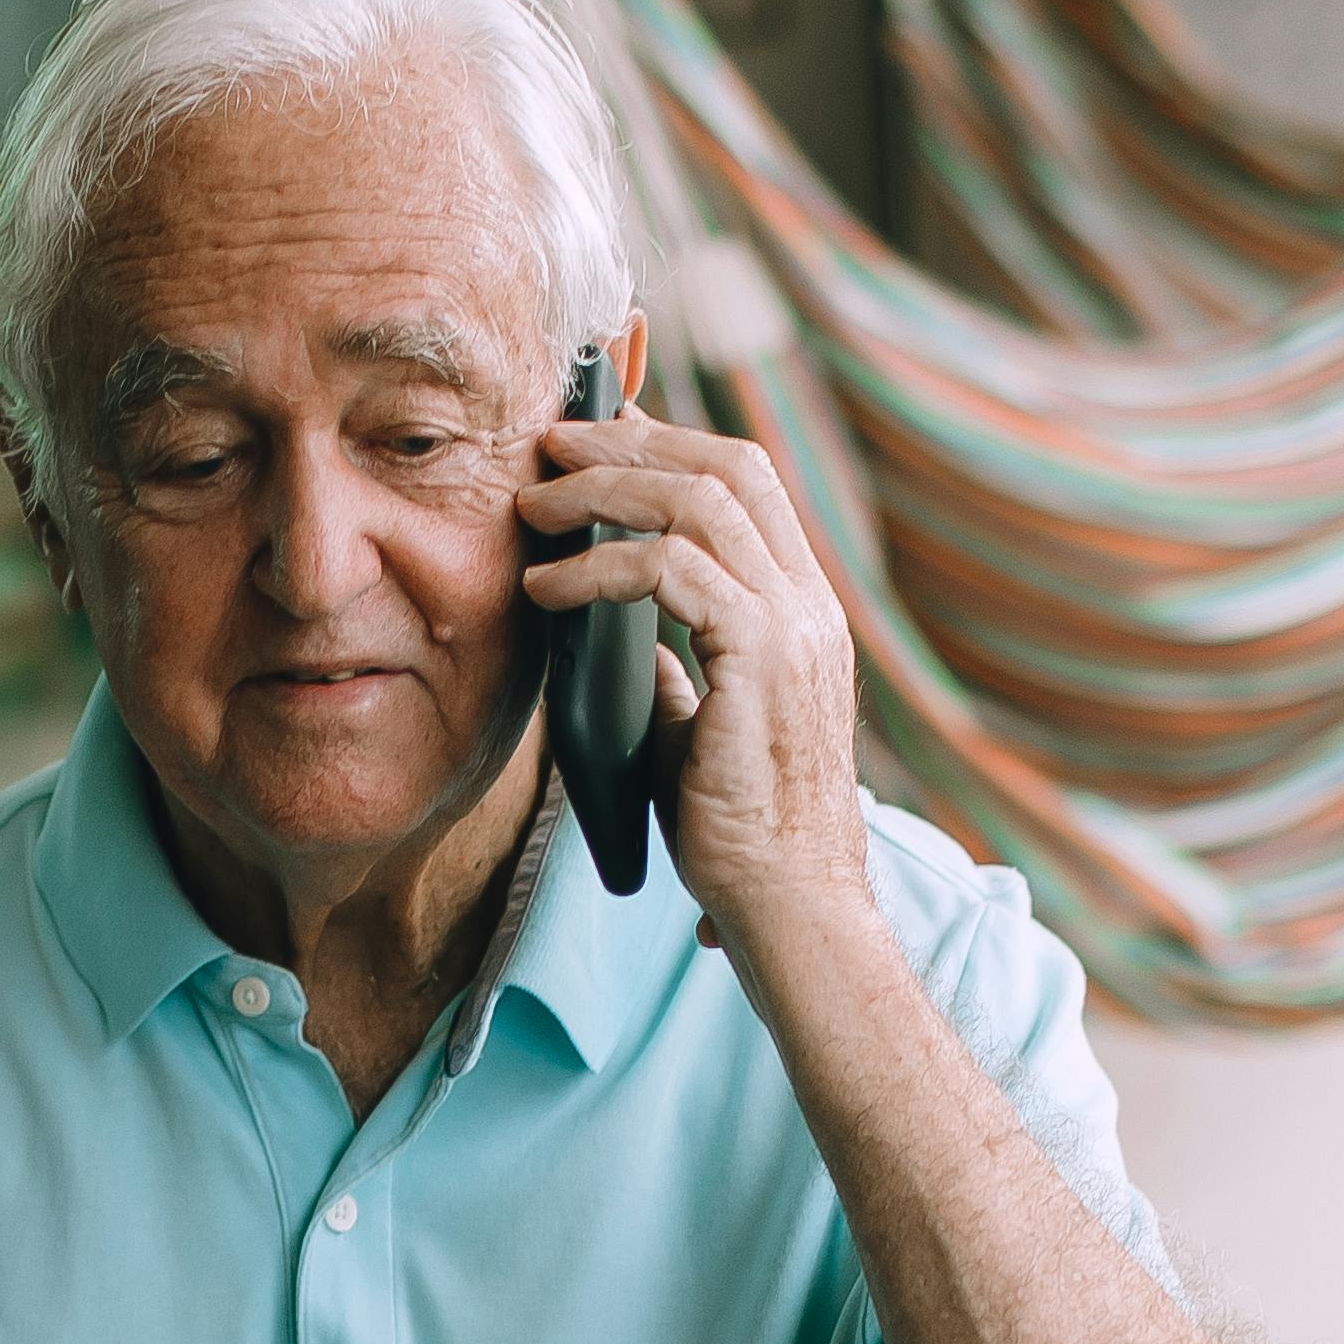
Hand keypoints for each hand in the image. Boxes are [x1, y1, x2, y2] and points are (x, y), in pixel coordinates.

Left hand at [521, 405, 878, 965]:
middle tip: (552, 442)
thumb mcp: (702, 732)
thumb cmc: (744, 836)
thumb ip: (683, 675)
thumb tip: (639, 644)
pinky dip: (597, 567)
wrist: (792, 907)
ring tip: (533, 507)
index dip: (670, 445)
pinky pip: (670, 571)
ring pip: (698, 500)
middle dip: (632, 441)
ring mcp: (793, 627)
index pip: (747, 485)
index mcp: (802, 613)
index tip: (597, 436)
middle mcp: (809, 606)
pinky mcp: (761, 659)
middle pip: (727, 466)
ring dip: (603, 491)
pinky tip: (545, 590)